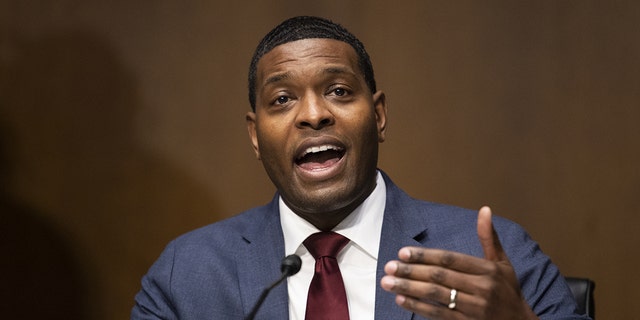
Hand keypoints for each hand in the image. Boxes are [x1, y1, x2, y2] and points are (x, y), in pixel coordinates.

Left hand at [380, 206, 537, 318]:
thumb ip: (489, 238)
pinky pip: (438, 314)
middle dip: (411, 271)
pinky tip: (402, 299)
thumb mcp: (503, 263)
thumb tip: (484, 209)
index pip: (450, 259)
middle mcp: (481, 287)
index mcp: (488, 270)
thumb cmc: (508, 291)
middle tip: (388, 266)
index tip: (403, 252)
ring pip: (436, 295)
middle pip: (440, 276)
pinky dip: (418, 306)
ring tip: (388, 282)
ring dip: (409, 288)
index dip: (425, 255)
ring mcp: (474, 307)